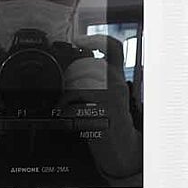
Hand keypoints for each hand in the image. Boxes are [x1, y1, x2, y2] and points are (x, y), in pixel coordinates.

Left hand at [62, 35, 141, 179]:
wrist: (122, 149)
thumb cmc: (111, 124)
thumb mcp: (108, 98)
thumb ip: (96, 81)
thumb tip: (72, 71)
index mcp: (119, 78)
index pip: (114, 47)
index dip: (96, 38)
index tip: (79, 40)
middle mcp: (118, 84)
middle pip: (90, 64)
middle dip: (71, 73)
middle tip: (65, 86)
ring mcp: (113, 97)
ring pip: (83, 80)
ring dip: (68, 89)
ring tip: (65, 101)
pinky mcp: (105, 110)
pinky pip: (79, 99)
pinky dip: (67, 104)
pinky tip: (66, 111)